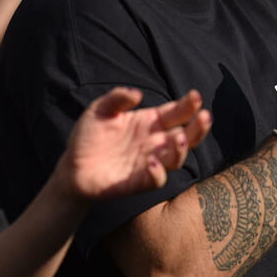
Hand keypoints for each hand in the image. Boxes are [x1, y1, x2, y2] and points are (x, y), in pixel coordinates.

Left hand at [58, 88, 211, 200]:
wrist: (71, 167)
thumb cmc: (89, 135)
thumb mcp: (100, 109)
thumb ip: (117, 98)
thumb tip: (136, 94)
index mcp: (151, 122)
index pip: (177, 112)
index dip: (188, 105)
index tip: (195, 96)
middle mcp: (155, 142)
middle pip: (187, 135)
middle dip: (198, 127)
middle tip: (204, 117)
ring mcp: (149, 163)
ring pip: (176, 158)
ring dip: (182, 150)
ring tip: (180, 139)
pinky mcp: (138, 182)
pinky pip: (155, 180)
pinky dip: (158, 174)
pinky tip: (152, 164)